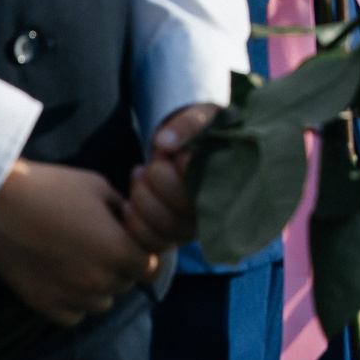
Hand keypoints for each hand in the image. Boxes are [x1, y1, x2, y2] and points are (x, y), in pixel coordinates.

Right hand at [0, 160, 159, 325]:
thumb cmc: (52, 188)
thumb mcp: (99, 188)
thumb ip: (125, 210)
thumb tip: (136, 221)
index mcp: (119, 251)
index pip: (152, 269)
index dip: (144, 254)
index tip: (131, 243)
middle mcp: (99, 281)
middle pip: (126, 284)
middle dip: (120, 267)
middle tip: (100, 246)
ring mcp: (71, 297)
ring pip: (102, 303)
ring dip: (98, 287)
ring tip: (79, 262)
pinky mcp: (43, 305)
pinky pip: (73, 315)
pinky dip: (72, 302)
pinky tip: (62, 278)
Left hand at [124, 103, 216, 253]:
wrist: (197, 145)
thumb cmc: (203, 130)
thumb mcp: (201, 115)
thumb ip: (187, 123)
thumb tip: (164, 143)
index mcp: (231, 180)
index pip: (205, 185)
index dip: (180, 169)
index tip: (170, 151)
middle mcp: (220, 210)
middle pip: (183, 209)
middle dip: (158, 179)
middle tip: (152, 161)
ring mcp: (198, 227)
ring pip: (167, 229)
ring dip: (143, 199)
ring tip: (138, 173)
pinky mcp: (177, 237)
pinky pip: (154, 244)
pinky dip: (135, 225)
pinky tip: (127, 204)